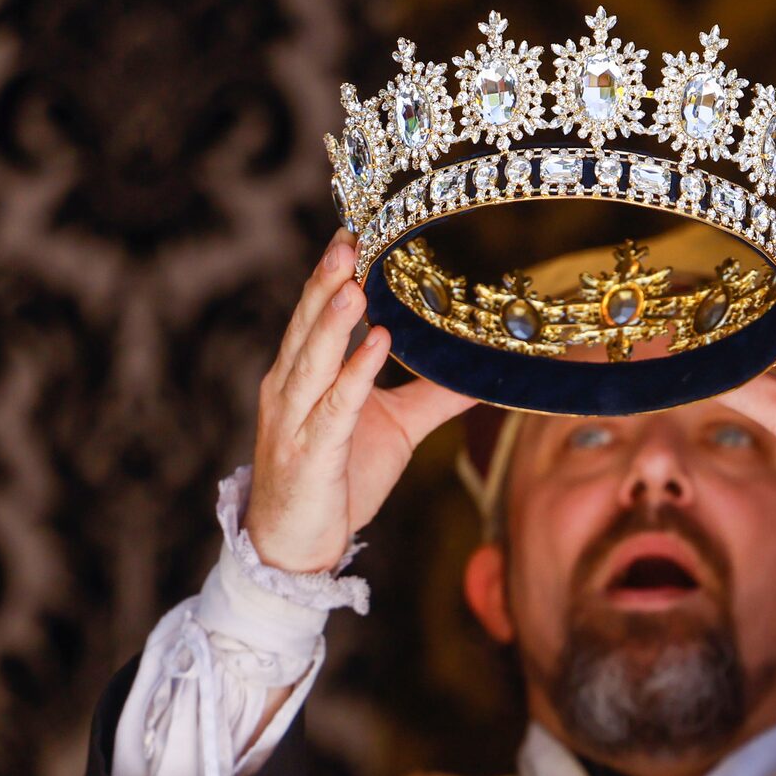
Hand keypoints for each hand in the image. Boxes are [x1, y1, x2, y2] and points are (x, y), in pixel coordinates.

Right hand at [243, 235, 475, 572]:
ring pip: (314, 359)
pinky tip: (378, 346)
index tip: (355, 231)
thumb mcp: (395, 428)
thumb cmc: (337, 479)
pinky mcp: (312, 453)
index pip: (316, 313)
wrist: (296, 543)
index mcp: (305, 373)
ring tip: (355, 284)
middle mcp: (292, 387)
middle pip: (309, 324)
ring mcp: (296, 419)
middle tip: (349, 238)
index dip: (332, 273)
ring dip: (334, 321)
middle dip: (328, 280)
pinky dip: (355, 375)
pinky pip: (336, 407)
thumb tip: (483, 373)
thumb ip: (433, 396)